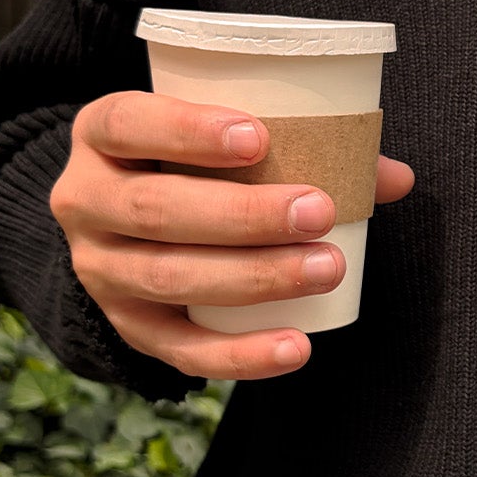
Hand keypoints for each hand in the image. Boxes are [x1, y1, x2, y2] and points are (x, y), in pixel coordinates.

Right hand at [49, 90, 414, 380]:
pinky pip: (180, 349)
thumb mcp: (220, 138)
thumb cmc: (192, 164)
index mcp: (100, 135)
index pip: (126, 123)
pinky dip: (241, 354)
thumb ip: (303, 143)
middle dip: (243, 215)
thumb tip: (393, 177)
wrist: (124, 223)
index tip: (259, 137)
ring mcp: (99, 270)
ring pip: (169, 278)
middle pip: (155, 210)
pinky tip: (296, 346)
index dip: (187, 131)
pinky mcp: (127, 327)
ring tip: (327, 267)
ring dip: (255, 277)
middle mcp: (84, 201)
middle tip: (319, 211)